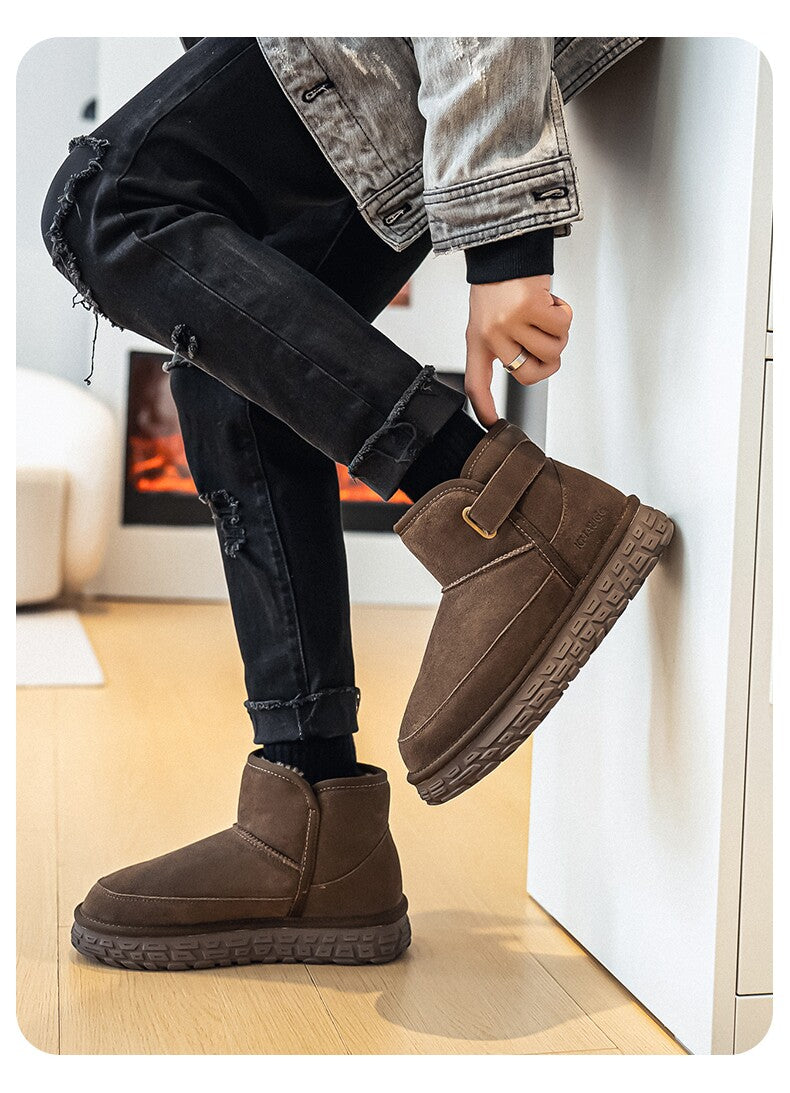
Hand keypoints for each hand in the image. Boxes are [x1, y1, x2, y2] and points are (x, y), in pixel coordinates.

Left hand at [464, 274, 572, 426]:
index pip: (476, 382)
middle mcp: (491, 335)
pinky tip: (550, 300)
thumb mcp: (489, 320)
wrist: (505, 249)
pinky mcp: (529, 307)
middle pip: (530, 375)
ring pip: (553, 350)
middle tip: (545, 337)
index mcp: (478, 341)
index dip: (484, 406)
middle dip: (548, 359)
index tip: (492, 423)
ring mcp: (509, 322)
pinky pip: (562, 326)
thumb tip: (530, 368)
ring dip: (559, 332)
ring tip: (544, 312)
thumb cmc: (500, 287)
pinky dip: (564, 313)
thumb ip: (504, 346)